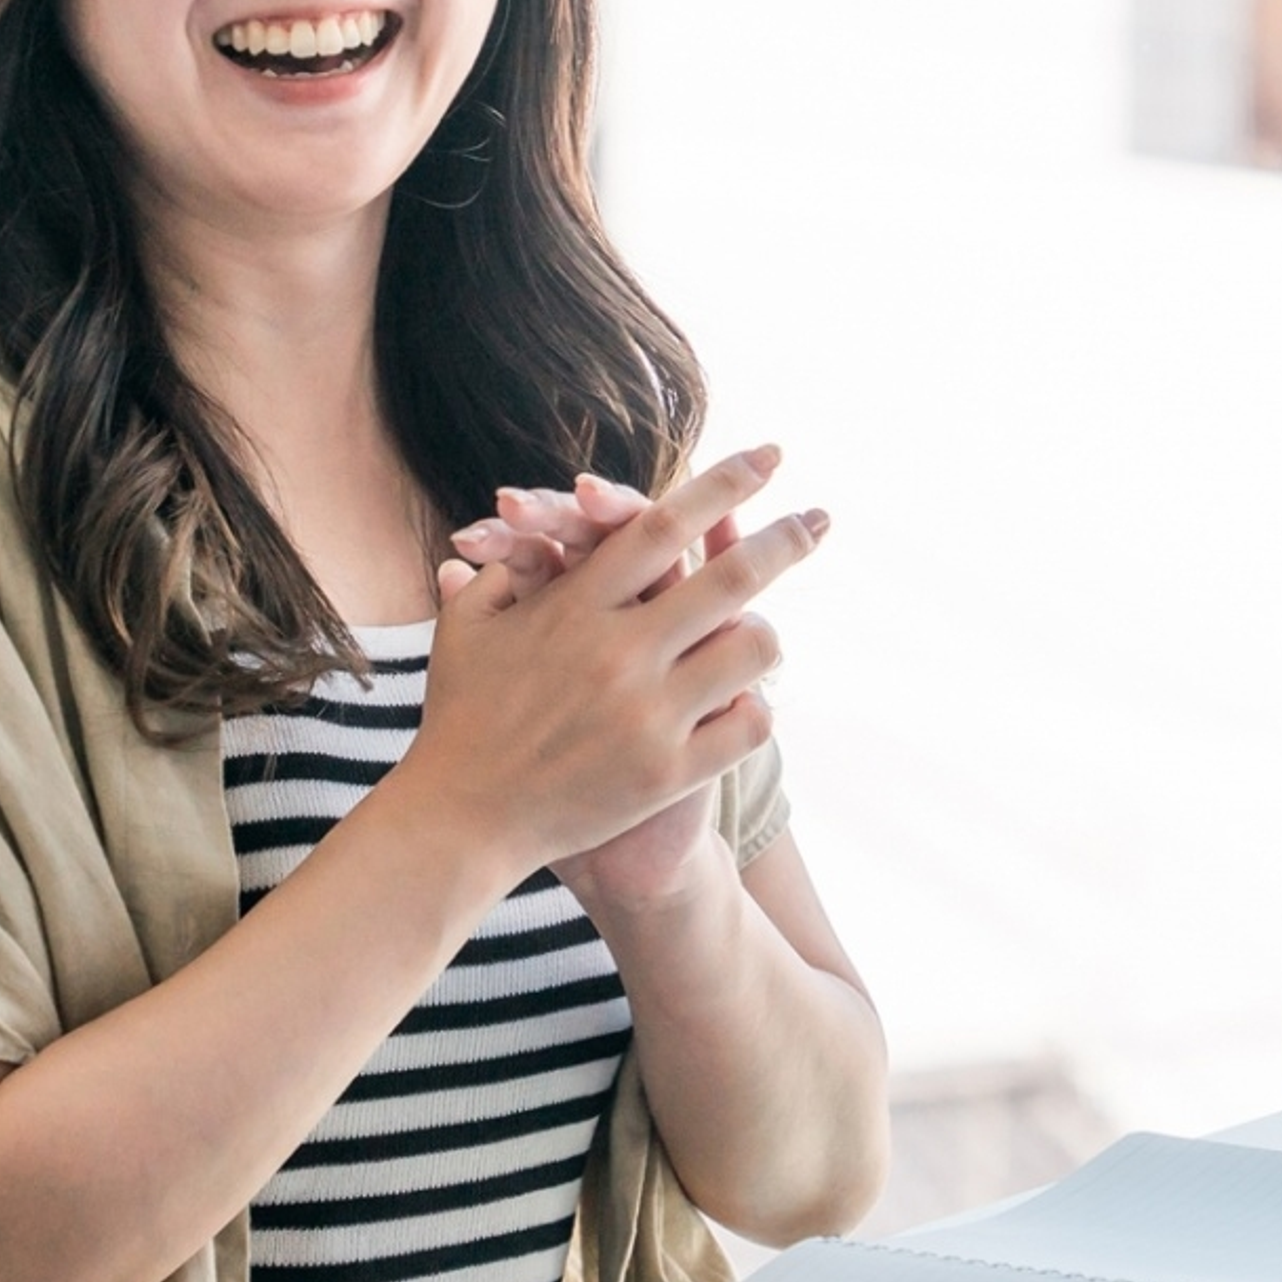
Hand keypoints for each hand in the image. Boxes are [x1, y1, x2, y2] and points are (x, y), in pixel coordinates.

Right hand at [450, 478, 764, 917]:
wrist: (462, 823)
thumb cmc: (460, 720)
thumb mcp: (466, 633)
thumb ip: (499, 575)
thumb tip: (519, 535)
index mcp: (575, 607)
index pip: (662, 526)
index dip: (721, 485)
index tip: (768, 458)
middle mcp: (619, 653)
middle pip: (731, 579)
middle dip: (786, 540)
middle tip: (820, 520)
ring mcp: (649, 715)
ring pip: (752, 651)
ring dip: (765, 635)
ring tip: (763, 633)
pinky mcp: (667, 773)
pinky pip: (748, 725)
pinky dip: (755, 709)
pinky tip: (746, 703)